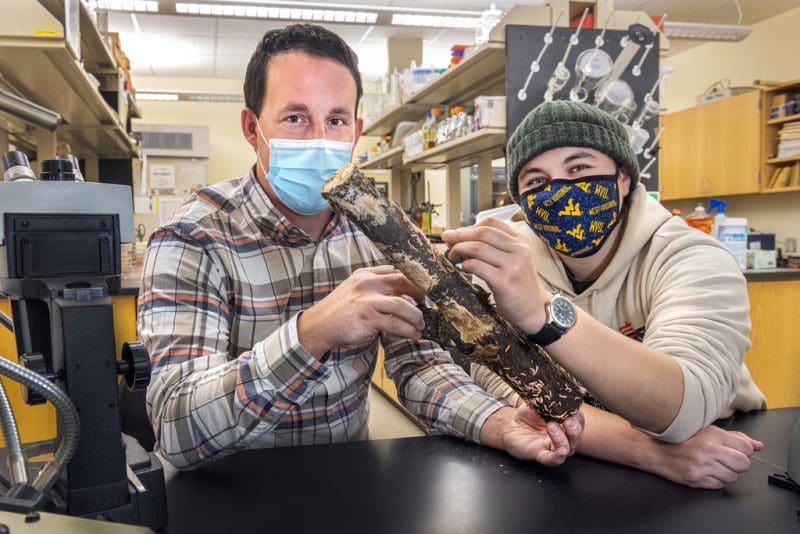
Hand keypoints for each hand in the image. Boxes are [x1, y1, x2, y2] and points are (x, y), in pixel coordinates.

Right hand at [298, 266, 425, 358]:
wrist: (318, 326)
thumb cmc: (339, 311)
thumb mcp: (355, 290)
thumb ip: (376, 288)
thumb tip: (404, 295)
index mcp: (366, 274)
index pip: (397, 270)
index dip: (414, 280)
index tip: (423, 290)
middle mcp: (368, 283)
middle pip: (405, 281)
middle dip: (421, 294)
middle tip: (426, 305)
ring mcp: (368, 300)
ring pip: (404, 305)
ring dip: (417, 317)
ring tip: (420, 325)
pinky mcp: (368, 317)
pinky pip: (396, 323)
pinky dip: (408, 330)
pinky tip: (412, 334)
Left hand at [442, 218, 550, 333]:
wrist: (535, 309)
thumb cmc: (519, 284)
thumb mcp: (515, 259)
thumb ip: (495, 247)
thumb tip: (462, 237)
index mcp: (521, 241)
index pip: (491, 224)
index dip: (469, 226)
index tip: (455, 233)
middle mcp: (519, 250)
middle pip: (482, 233)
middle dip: (460, 235)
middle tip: (446, 240)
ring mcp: (513, 266)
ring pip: (478, 248)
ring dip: (459, 249)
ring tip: (452, 255)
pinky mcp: (504, 282)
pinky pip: (477, 266)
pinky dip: (465, 264)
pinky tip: (463, 267)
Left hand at [481, 405, 583, 466]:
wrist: (510, 426)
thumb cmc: (527, 416)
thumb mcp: (537, 404)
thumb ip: (548, 400)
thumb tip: (555, 392)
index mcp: (564, 424)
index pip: (578, 421)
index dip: (577, 416)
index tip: (572, 409)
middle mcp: (563, 437)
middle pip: (577, 436)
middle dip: (575, 428)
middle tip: (567, 420)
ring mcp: (553, 448)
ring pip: (568, 448)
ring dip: (563, 437)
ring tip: (551, 425)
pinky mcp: (543, 456)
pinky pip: (555, 460)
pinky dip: (558, 455)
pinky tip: (558, 449)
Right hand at [648, 425, 763, 488]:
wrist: (653, 449)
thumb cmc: (679, 438)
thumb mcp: (706, 430)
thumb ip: (734, 438)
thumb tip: (757, 445)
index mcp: (712, 436)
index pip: (746, 448)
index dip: (743, 451)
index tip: (734, 450)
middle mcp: (708, 451)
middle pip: (743, 464)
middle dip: (737, 463)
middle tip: (725, 458)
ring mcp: (702, 466)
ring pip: (732, 477)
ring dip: (726, 472)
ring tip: (712, 464)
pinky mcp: (695, 479)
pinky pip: (718, 485)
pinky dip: (714, 480)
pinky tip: (704, 471)